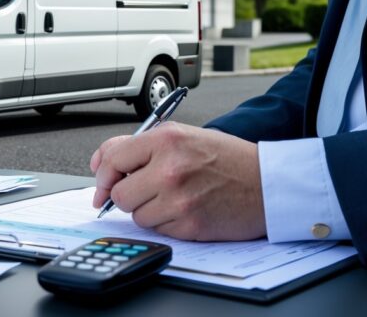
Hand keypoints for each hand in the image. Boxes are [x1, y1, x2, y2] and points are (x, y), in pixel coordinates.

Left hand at [90, 122, 265, 240]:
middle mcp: (170, 168)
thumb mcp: (182, 136)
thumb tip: (99, 163)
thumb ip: (137, 145)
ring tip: (175, 196)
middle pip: (120, 194)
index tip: (104, 183)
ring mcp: (179, 199)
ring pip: (137, 215)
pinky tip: (187, 208)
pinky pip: (158, 229)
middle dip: (129, 194)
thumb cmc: (226, 158)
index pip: (113, 159)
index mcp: (166, 139)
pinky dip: (168, 222)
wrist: (267, 183)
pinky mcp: (190, 224)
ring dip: (149, 210)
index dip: (104, 174)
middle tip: (148, 189)